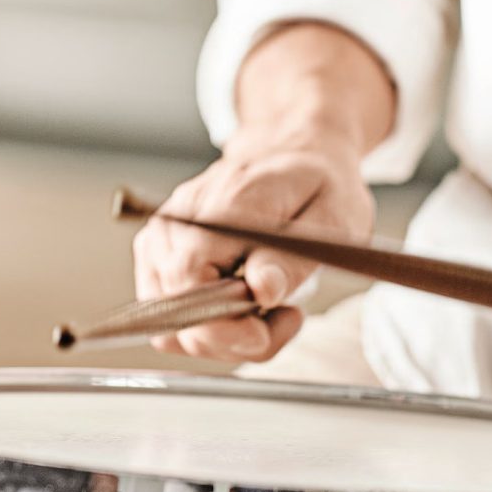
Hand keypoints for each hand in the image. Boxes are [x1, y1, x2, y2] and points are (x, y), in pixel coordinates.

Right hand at [132, 22, 392, 361]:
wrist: (294, 154)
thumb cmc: (319, 183)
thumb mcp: (333, 216)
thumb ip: (293, 256)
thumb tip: (262, 290)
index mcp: (220, 204)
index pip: (188, 281)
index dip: (223, 323)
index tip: (266, 327)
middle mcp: (177, 220)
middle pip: (174, 312)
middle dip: (232, 337)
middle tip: (284, 316)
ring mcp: (160, 239)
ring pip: (169, 326)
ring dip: (223, 337)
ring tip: (268, 309)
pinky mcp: (158, 256)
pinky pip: (170, 318)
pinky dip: (209, 328)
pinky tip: (245, 306)